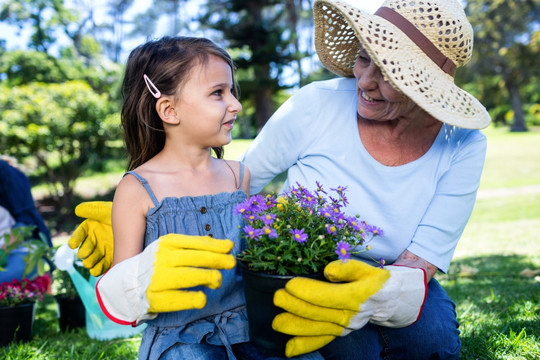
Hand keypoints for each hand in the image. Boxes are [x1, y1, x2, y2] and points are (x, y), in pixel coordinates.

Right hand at [68, 201, 112, 276]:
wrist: (135, 223)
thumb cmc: (118, 216)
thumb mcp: (106, 211)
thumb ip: (93, 210)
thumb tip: (77, 210)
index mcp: (90, 229)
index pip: (80, 234)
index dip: (75, 239)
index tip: (72, 245)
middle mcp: (94, 241)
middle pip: (85, 249)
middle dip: (84, 252)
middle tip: (84, 254)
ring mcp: (102, 251)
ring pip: (92, 259)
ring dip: (90, 262)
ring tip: (90, 264)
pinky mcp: (110, 258)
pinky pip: (102, 266)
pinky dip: (99, 269)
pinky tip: (97, 271)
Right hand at [96, 234, 235, 324]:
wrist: (126, 283)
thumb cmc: (157, 262)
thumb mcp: (171, 246)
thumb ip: (195, 245)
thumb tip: (226, 245)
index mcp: (167, 243)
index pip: (196, 243)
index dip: (215, 245)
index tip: (230, 248)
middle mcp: (162, 259)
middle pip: (196, 258)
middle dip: (218, 260)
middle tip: (231, 263)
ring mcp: (158, 279)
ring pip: (191, 277)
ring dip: (209, 277)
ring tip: (216, 280)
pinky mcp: (156, 298)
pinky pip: (182, 299)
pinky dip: (196, 298)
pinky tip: (202, 297)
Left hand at [272, 259, 426, 357]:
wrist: (392, 301)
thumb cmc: (375, 280)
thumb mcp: (365, 268)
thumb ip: (347, 267)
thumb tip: (328, 270)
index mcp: (357, 296)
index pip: (328, 296)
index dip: (308, 291)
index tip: (289, 285)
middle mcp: (351, 316)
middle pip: (319, 313)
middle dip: (295, 307)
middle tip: (277, 298)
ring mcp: (346, 328)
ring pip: (318, 329)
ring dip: (295, 327)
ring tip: (277, 322)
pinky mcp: (341, 334)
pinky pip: (322, 341)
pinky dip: (305, 345)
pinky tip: (289, 348)